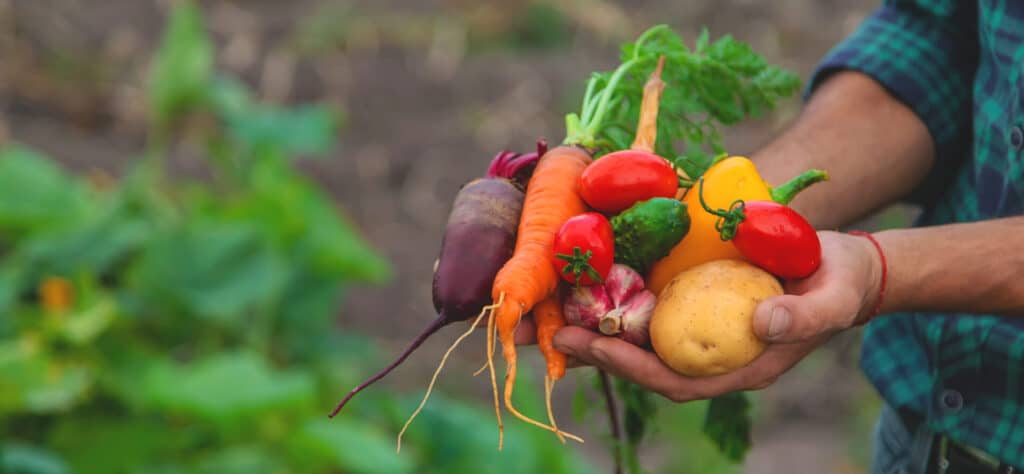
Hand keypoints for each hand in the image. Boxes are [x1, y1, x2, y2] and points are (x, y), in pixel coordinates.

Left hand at [545, 230, 883, 401]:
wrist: (842, 264)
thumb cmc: (839, 284)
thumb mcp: (832, 300)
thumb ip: (802, 317)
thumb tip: (762, 322)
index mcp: (737, 365)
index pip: (675, 379)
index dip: (631, 367)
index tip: (593, 347)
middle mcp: (709, 351)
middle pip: (644, 362)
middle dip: (596, 351)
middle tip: (549, 332)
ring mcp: (699, 325)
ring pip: (639, 335)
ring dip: (595, 326)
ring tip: (549, 312)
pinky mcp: (693, 298)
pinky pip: (648, 304)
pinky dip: (616, 295)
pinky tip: (586, 281)